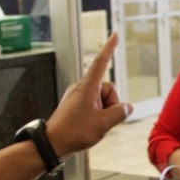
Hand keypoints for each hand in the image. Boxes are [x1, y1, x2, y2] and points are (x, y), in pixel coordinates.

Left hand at [45, 32, 131, 156]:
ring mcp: (76, 97)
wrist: (52, 143)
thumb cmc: (74, 132)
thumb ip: (120, 112)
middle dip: (111, 103)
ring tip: (92, 125)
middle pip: (107, 88)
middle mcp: (81, 88)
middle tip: (102, 120)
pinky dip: (96, 115)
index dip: (109, 48)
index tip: (114, 35)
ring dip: (103, 112)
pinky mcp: (74, 106)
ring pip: (101, 99)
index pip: (101, 62)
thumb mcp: (104, 123)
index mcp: (87, 87)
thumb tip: (126, 107)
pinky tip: (88, 127)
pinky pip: (93, 106)